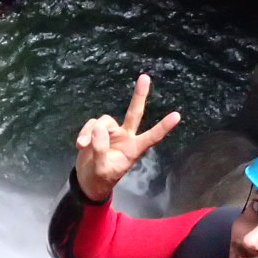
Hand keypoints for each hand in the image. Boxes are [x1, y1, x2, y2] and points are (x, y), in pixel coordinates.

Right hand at [73, 73, 181, 201]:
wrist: (88, 181)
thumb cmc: (100, 178)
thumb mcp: (101, 170)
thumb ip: (100, 149)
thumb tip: (98, 128)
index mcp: (133, 149)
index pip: (151, 137)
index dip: (163, 127)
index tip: (177, 116)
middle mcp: (125, 137)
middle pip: (134, 113)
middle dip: (139, 95)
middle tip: (145, 77)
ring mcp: (112, 132)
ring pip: (104, 121)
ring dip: (92, 132)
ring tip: (83, 145)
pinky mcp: (97, 131)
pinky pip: (91, 125)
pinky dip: (85, 133)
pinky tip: (80, 145)